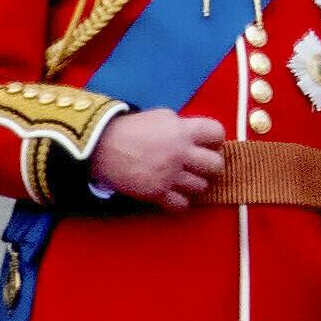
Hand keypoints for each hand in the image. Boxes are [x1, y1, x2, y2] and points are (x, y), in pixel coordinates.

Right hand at [86, 109, 227, 210]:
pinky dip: (181, 202)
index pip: (217, 133)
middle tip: (200, 165)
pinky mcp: (157, 192)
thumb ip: (183, 126)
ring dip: (195, 184)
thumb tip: (198, 137)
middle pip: (216, 165)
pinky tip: (174, 194)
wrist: (103, 146)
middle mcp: (180, 153)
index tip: (207, 143)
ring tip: (184, 179)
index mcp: (182, 130)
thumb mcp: (161, 116)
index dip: (214, 139)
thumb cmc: (131, 129)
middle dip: (211, 166)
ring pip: (202, 187)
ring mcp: (170, 175)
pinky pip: (182, 204)